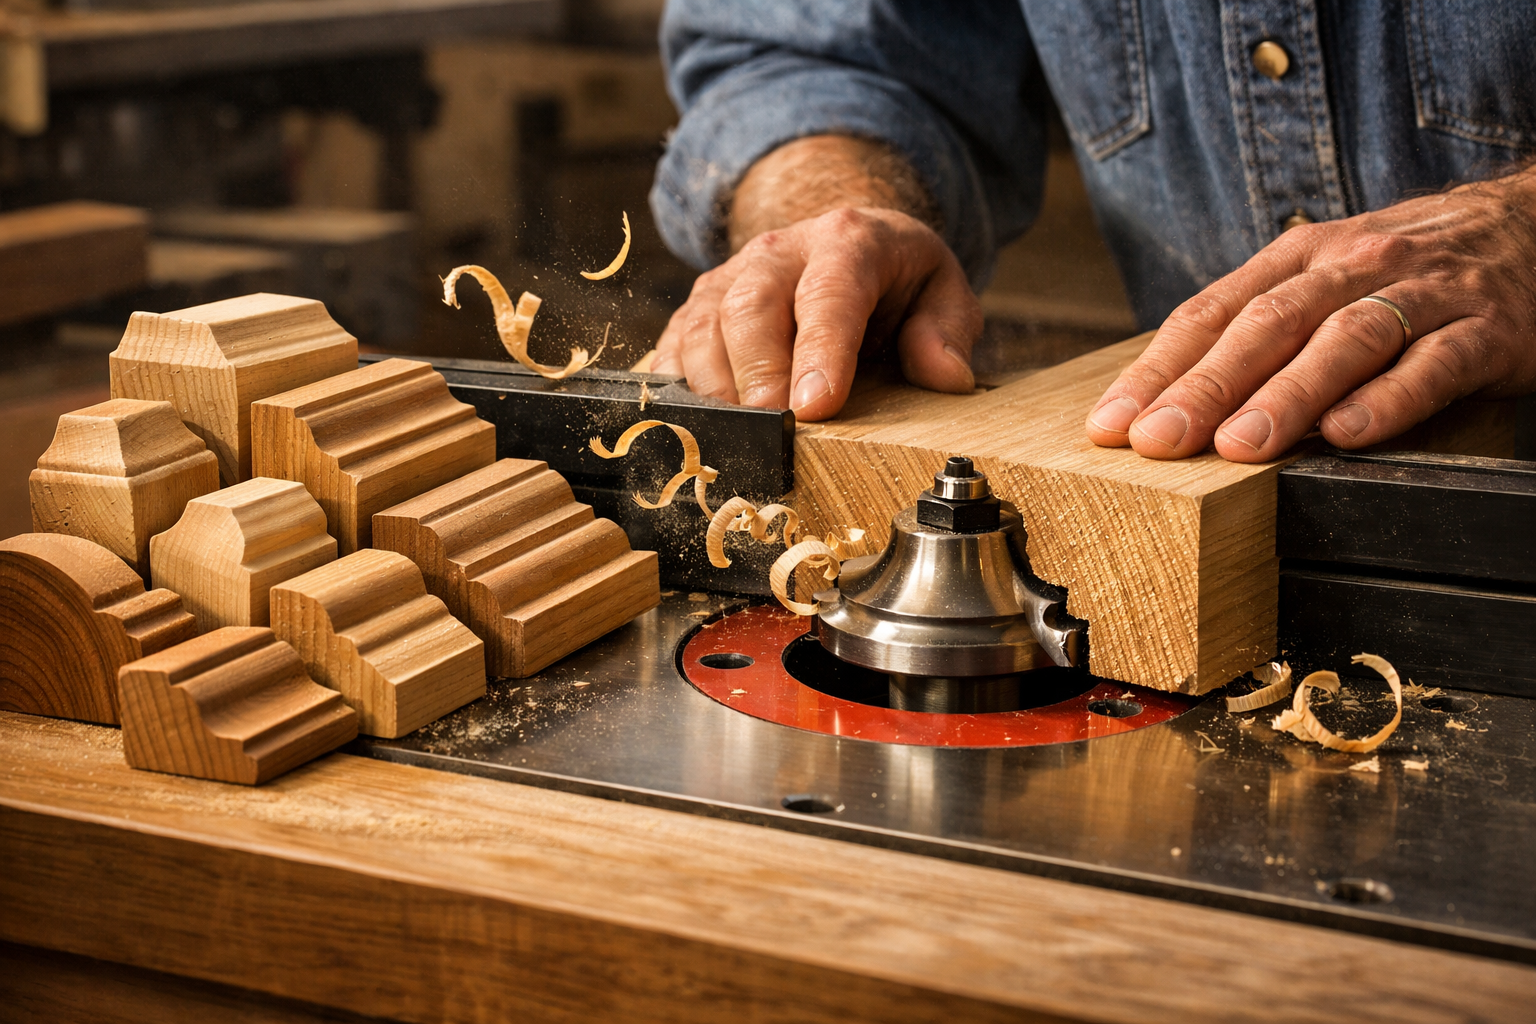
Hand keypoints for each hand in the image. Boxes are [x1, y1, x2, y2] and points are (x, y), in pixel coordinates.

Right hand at [651, 206, 979, 418]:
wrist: (842, 243)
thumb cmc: (895, 281)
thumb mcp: (941, 292)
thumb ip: (947, 330)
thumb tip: (945, 376)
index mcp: (847, 242)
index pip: (829, 293)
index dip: (820, 351)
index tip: (816, 406)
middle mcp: (778, 252)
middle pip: (751, 307)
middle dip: (758, 375)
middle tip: (773, 432)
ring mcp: (729, 276)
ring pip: (702, 327)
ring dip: (714, 389)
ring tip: (737, 440)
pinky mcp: (696, 307)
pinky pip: (672, 346)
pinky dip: (675, 390)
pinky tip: (693, 427)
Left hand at [1085, 167, 1535, 460]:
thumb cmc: (1410, 270)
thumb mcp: (1327, 278)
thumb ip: (1258, 328)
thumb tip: (1168, 397)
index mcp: (1300, 257)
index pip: (1213, 313)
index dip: (1159, 369)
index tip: (1114, 424)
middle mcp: (1354, 265)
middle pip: (1269, 324)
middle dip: (1207, 386)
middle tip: (1160, 441)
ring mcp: (1424, 293)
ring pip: (1346, 340)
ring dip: (1288, 396)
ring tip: (1241, 446)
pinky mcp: (1489, 329)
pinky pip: (1435, 363)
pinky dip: (1391, 399)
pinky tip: (1350, 434)